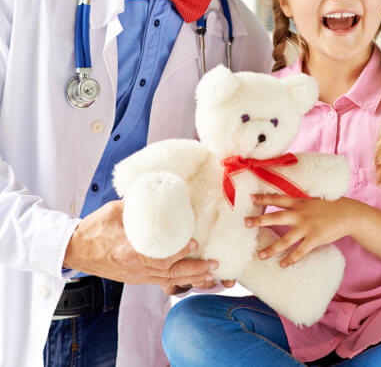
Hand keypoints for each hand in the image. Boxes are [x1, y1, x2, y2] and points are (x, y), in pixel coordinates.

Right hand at [64, 200, 217, 287]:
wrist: (75, 249)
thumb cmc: (93, 229)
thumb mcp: (114, 210)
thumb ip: (136, 203)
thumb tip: (156, 189)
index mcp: (127, 250)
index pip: (157, 256)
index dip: (177, 252)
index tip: (193, 243)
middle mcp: (134, 268)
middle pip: (169, 274)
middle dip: (194, 270)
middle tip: (213, 264)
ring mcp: (136, 276)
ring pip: (168, 281)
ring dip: (191, 278)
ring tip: (211, 275)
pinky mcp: (136, 278)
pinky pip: (161, 282)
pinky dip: (179, 282)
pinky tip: (193, 279)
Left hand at [245, 194, 353, 266]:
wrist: (347, 214)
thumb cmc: (328, 207)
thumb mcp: (310, 200)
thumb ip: (297, 203)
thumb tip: (284, 203)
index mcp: (298, 202)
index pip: (277, 199)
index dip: (263, 198)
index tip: (250, 199)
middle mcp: (299, 214)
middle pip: (275, 217)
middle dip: (259, 221)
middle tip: (246, 223)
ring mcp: (306, 227)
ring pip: (284, 240)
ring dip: (271, 249)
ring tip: (260, 255)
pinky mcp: (314, 239)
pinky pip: (299, 251)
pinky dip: (290, 259)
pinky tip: (282, 264)